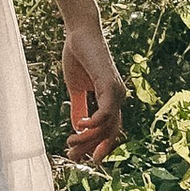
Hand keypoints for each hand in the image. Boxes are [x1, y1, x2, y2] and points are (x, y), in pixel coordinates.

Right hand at [61, 15, 124, 164]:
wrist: (79, 33)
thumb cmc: (78, 57)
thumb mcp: (76, 88)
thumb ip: (79, 107)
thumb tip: (77, 129)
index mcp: (111, 99)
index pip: (110, 130)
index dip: (98, 146)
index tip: (81, 158)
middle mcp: (118, 98)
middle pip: (109, 133)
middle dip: (90, 148)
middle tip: (71, 157)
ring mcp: (116, 92)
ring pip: (107, 126)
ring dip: (88, 139)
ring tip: (71, 143)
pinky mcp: (109, 84)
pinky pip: (106, 112)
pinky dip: (94, 123)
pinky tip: (80, 126)